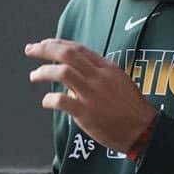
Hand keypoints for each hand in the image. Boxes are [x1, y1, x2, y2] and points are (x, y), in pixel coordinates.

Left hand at [26, 38, 156, 152]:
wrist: (143, 130)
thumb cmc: (131, 108)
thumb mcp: (119, 82)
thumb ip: (99, 74)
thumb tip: (78, 72)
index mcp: (106, 68)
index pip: (78, 48)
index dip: (58, 43)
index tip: (45, 43)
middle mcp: (98, 77)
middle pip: (67, 54)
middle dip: (45, 49)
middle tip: (30, 50)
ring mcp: (92, 95)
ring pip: (63, 72)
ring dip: (43, 72)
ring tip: (34, 75)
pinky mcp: (86, 113)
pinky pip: (62, 101)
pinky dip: (49, 99)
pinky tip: (46, 101)